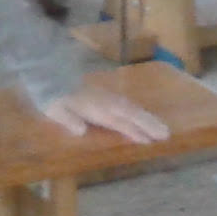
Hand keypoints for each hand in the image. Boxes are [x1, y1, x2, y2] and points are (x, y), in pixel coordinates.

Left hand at [42, 84, 168, 143]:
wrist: (50, 75)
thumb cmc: (52, 98)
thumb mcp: (55, 109)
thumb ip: (68, 119)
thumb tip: (81, 130)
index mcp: (95, 108)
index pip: (119, 121)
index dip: (134, 131)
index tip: (150, 140)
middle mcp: (105, 102)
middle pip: (131, 113)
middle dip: (149, 124)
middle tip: (166, 134)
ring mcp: (107, 96)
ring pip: (131, 107)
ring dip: (147, 117)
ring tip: (162, 128)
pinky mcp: (105, 94)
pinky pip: (126, 103)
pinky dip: (137, 111)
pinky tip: (142, 116)